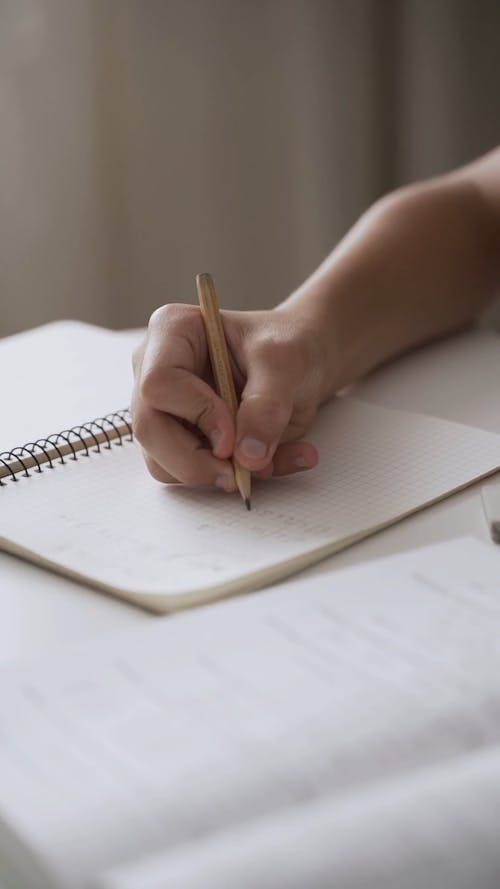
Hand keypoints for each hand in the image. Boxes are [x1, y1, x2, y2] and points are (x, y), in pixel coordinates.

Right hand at [131, 303, 323, 490]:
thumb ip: (267, 406)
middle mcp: (155, 370)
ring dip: (218, 474)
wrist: (301, 360)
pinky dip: (233, 477)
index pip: (158, 385)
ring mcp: (164, 409)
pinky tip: (270, 461)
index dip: (196, 414)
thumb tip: (248, 456)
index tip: (234, 435)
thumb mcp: (286, 364)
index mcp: (172, 332)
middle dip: (197, 461)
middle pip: (149, 430)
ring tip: (270, 459)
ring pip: (164, 462)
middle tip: (241, 472)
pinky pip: (192, 473)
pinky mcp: (180, 439)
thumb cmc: (288, 344)